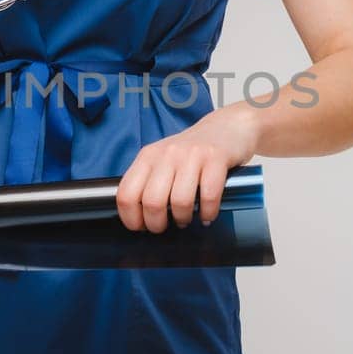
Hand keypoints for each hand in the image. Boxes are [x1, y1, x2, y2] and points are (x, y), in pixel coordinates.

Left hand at [115, 109, 257, 234]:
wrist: (226, 126)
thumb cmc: (192, 152)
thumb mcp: (162, 160)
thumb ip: (148, 182)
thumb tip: (139, 218)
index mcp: (148, 157)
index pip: (126, 194)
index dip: (131, 218)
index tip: (141, 227)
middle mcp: (166, 154)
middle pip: (152, 202)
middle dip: (157, 224)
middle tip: (165, 226)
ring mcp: (191, 155)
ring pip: (180, 201)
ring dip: (183, 219)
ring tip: (186, 219)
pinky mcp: (216, 158)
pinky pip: (208, 196)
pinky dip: (208, 213)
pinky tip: (207, 214)